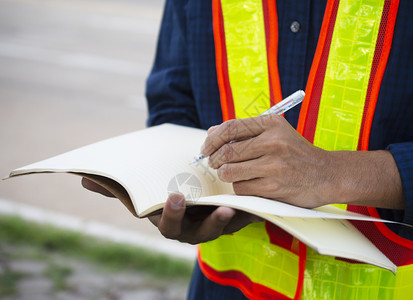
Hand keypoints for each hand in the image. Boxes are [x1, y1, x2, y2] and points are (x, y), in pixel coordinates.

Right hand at [82, 178, 261, 243]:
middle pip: (198, 232)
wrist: (193, 187)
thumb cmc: (168, 189)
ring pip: (222, 228)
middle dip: (201, 221)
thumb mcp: (145, 186)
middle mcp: (193, 228)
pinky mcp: (234, 219)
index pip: (167, 223)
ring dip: (227, 220)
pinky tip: (253, 202)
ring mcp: (214, 225)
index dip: (169, 214)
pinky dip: (247, 212)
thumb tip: (83, 180)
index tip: (170, 198)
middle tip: (204, 204)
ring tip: (232, 207)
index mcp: (171, 221)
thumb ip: (116, 187)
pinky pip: (242, 218)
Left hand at [201, 114, 404, 208]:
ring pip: (230, 172)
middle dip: (214, 160)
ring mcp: (274, 166)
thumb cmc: (296, 153)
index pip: (230, 127)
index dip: (212, 139)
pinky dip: (240, 187)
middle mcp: (273, 142)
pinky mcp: (274, 188)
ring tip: (234, 174)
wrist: (328, 174)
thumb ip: (246, 132)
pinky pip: (241, 188)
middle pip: (226, 152)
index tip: (206, 148)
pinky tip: (250, 184)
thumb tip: (211, 133)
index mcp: (271, 124)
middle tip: (215, 164)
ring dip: (226, 175)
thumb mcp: (276, 133)